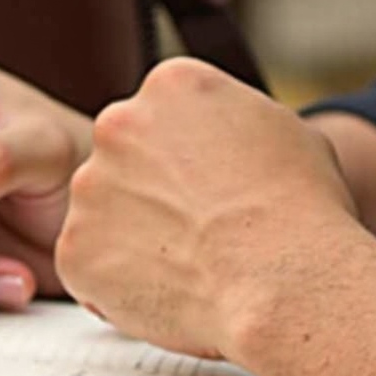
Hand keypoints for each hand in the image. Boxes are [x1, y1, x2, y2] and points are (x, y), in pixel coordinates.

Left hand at [55, 57, 360, 360]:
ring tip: (189, 263)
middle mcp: (119, 123)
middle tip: (194, 227)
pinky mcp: (74, 248)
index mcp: (171, 84)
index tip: (208, 186)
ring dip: (133, 235)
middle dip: (151, 190)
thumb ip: (235, 120)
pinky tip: (168, 290)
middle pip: (124, 157)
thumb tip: (229, 135)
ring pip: (104, 212)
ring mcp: (90, 186)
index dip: (188, 156)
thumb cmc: (301, 209)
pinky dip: (119, 283)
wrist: (284, 280)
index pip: (162, 114)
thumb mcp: (286, 130)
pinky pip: (91, 266)